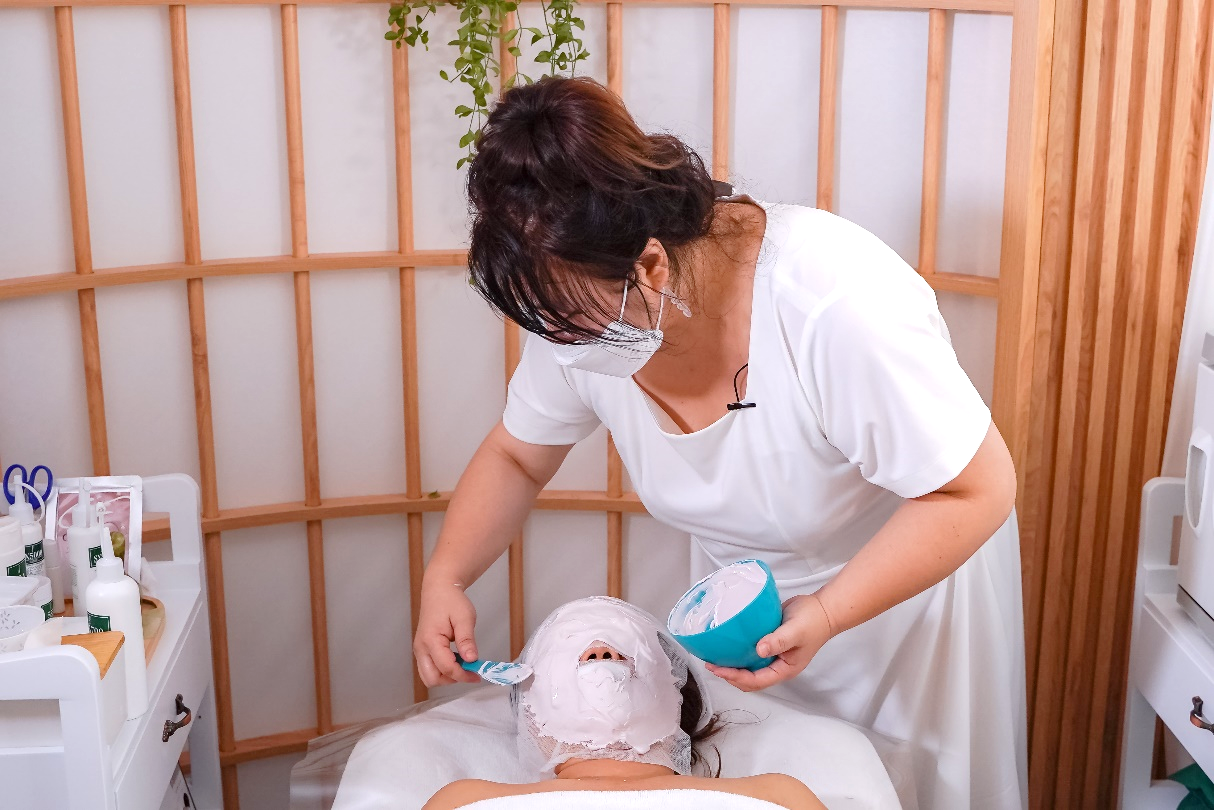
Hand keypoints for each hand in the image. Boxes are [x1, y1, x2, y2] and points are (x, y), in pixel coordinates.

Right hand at [413, 579, 482, 686]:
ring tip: (463, 665)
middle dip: (452, 679)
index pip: (446, 668)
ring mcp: (419, 650)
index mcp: (430, 640)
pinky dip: (443, 670)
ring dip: (447, 677)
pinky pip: (430, 668)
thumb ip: (467, 640)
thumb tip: (471, 660)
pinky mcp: (422, 650)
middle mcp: (421, 648)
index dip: (463, 675)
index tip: (477, 674)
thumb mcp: (464, 617)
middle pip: (432, 679)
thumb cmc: (451, 601)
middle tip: (470, 672)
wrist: (438, 590)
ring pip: (429, 677)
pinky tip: (456, 660)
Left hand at [704, 593, 833, 691]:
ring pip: (748, 667)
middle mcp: (776, 666)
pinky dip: (738, 651)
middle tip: (711, 664)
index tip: (718, 669)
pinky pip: (750, 652)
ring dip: (732, 665)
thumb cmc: (813, 622)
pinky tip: (728, 644)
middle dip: (729, 675)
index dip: (735, 677)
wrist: (822, 608)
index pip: (755, 681)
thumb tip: (759, 649)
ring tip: (714, 656)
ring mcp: (772, 655)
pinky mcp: (768, 643)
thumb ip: (779, 640)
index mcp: (783, 670)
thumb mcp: (796, 631)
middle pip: (749, 679)